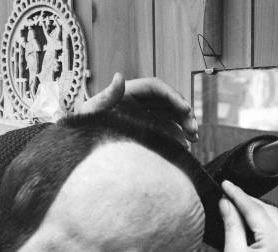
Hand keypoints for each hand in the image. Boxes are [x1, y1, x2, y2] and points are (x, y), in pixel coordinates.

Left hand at [79, 73, 197, 143]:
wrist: (83, 145)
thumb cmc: (84, 127)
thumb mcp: (92, 111)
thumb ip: (107, 95)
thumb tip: (120, 76)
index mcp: (128, 92)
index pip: (156, 88)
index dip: (173, 96)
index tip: (185, 109)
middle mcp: (138, 102)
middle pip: (167, 102)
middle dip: (184, 114)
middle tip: (194, 130)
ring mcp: (144, 117)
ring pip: (171, 117)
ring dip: (185, 126)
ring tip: (194, 139)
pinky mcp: (146, 131)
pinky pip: (166, 131)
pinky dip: (177, 138)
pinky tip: (185, 148)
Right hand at [217, 181, 277, 251]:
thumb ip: (232, 226)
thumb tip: (228, 205)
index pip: (256, 210)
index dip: (239, 196)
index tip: (226, 185)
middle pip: (269, 214)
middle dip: (249, 203)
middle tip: (229, 196)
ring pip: (276, 225)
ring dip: (258, 216)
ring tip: (237, 209)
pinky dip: (265, 231)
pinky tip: (251, 228)